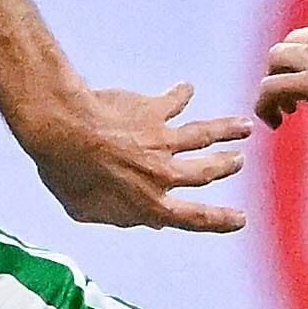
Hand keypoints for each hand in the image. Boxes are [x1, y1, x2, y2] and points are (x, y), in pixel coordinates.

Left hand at [28, 81, 248, 232]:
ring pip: (204, 135)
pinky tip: (187, 88)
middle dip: (225, 166)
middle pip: (206, 171)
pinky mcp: (153, 111)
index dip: (220, 219)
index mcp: (149, 204)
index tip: (240, 220)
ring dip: (225, 130)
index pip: (193, 218)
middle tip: (239, 161)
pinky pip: (174, 101)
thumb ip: (118, 215)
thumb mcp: (87, 210)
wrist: (64, 130)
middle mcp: (163, 174)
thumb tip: (143, 220)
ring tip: (243, 126)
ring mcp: (162, 140)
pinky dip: (181, 94)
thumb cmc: (66, 174)